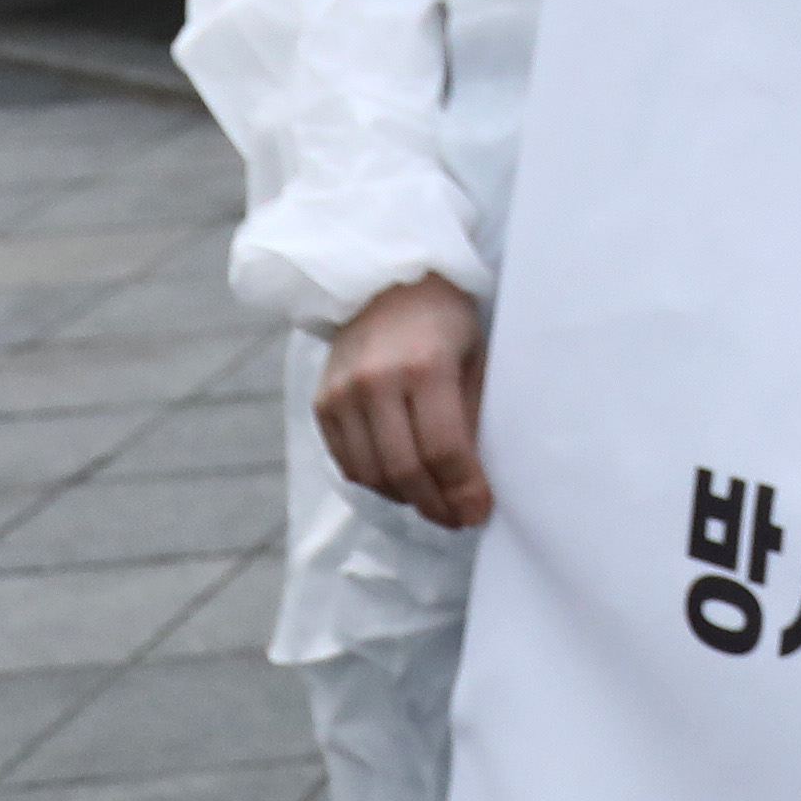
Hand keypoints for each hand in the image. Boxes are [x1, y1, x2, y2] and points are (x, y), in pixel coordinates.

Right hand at [316, 277, 494, 531]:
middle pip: (404, 469)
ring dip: (405, 499)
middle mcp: (375, 381)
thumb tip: (476, 479)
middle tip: (459, 519)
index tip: (479, 512)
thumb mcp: (475, 355)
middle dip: (436, 504)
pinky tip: (401, 484)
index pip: (443, 449)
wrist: (385, 281)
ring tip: (434, 504)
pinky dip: (374, 482)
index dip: (463, 490)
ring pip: (371, 473)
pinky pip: (346, 461)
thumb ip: (472, 414)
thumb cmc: (446, 319)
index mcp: (424, 366)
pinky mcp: (321, 402)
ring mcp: (342, 393)